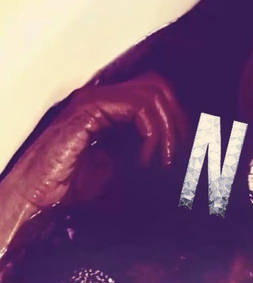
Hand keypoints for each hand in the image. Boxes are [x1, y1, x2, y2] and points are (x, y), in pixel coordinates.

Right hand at [3, 72, 187, 213]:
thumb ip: (150, 154)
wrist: (40, 196)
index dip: (178, 122)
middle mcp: (105, 97)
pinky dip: (151, 134)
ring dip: (166, 130)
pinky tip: (144, 160)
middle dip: (177, 122)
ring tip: (162, 161)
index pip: (159, 95)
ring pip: (153, 93)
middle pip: (160, 86)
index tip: (180, 155)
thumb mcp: (126, 168)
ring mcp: (96, 100)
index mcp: (114, 108)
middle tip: (174, 157)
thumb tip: (182, 156)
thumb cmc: (76, 185)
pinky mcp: (89, 108)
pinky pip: (137, 107)